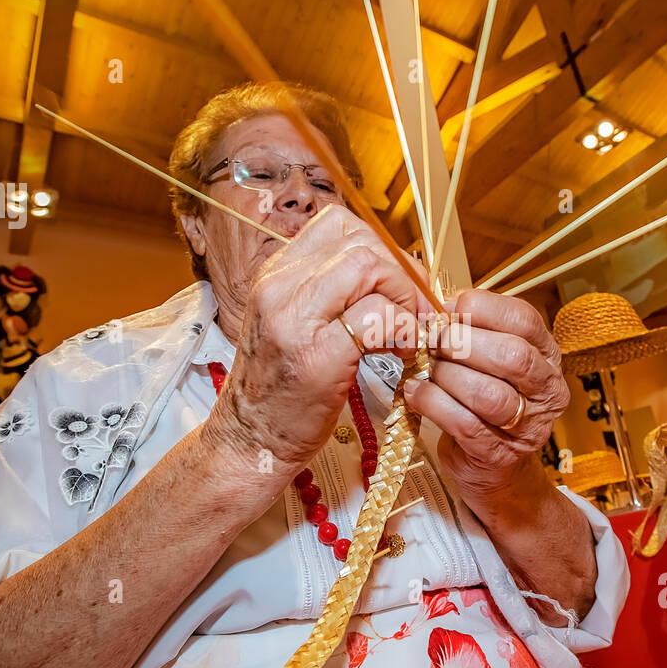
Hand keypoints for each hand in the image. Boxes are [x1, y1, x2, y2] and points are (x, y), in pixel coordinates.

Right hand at [207, 205, 432, 476]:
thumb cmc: (280, 390)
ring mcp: (293, 319)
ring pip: (369, 268)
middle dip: (403, 272)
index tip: (401, 281)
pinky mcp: (317, 356)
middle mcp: (278, 288)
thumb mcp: (292, 324)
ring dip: (404, 297)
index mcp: (274, 275)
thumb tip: (388, 273)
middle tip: (418, 308)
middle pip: (360, 243)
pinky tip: (403, 351)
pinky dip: (404, 330)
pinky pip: (378, 317)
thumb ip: (328, 292)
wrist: (249, 443)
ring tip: (409, 330)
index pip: (339, 225)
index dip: (382, 248)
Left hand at [402, 289, 568, 499]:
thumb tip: (437, 305)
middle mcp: (547, 390)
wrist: (492, 466)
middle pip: (511, 356)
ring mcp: (528, 426)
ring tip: (425, 368)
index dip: (483, 308)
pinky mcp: (500, 455)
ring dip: (448, 375)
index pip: (525, 320)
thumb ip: (473, 331)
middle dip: (462, 343)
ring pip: (488, 393)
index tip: (448, 308)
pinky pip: (464, 424)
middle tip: (433, 340)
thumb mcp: (489, 360)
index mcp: (547, 356)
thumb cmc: (484, 401)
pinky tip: (416, 392)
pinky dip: (434, 404)